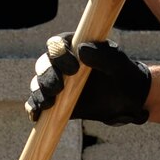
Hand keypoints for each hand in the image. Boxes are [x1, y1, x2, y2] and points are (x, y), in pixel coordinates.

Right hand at [24, 35, 151, 125]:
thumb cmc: (123, 75)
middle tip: (58, 88)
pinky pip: (37, 102)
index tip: (74, 68)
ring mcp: (56, 82)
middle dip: (47, 76)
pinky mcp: (54, 102)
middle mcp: (60, 63)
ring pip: (37, 84)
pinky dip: (33, 108)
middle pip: (43, 65)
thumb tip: (82, 50)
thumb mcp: (119, 64)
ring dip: (39, 92)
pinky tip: (36, 115)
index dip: (59, 53)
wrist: (126, 99)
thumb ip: (104, 56)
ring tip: (49, 103)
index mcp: (74, 46)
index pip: (57, 45)